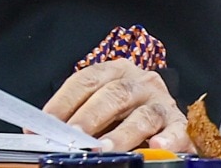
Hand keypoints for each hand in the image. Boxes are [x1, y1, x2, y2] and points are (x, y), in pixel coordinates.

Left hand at [40, 59, 194, 152]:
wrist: (163, 122)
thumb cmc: (124, 114)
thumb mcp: (100, 109)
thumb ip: (76, 117)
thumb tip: (40, 132)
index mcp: (115, 71)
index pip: (86, 80)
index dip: (64, 101)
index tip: (46, 123)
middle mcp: (140, 82)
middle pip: (114, 94)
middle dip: (90, 117)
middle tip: (74, 137)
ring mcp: (162, 102)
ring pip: (142, 115)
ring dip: (121, 134)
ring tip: (104, 149)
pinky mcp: (180, 125)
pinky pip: (176, 130)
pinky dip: (167, 139)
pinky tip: (156, 146)